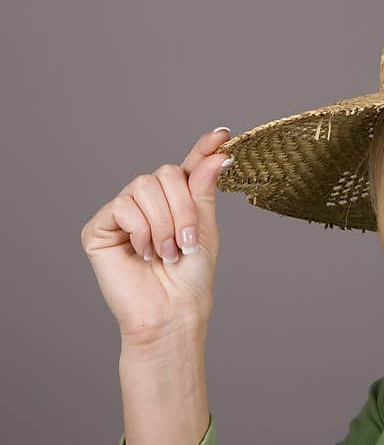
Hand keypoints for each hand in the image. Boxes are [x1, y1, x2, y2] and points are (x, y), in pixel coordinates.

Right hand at [81, 128, 234, 345]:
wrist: (172, 310)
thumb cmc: (190, 277)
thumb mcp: (204, 229)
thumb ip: (204, 190)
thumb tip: (217, 154)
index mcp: (178, 200)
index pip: (189, 166)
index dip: (204, 148)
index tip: (222, 135)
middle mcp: (149, 201)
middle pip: (165, 173)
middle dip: (183, 208)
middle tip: (186, 243)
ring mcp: (123, 212)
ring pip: (144, 187)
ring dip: (164, 224)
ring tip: (166, 253)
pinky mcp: (100, 227)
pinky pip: (123, 206)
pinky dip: (141, 230)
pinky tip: (143, 253)